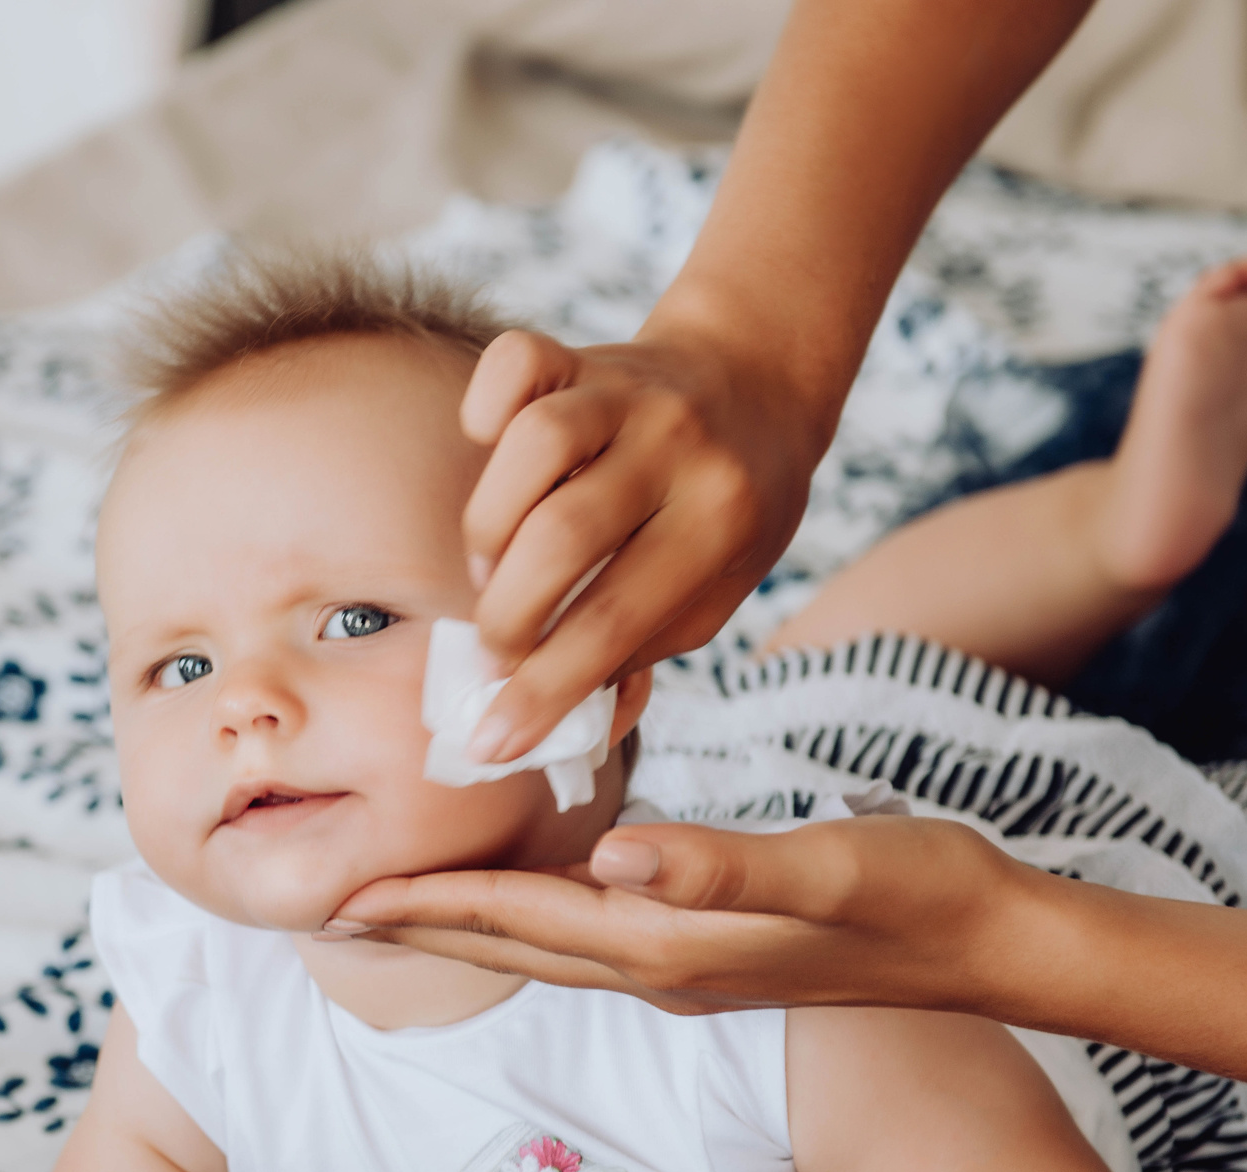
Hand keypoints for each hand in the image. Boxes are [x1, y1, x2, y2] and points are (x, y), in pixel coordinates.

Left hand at [326, 814, 1032, 1013]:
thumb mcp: (823, 868)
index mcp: (668, 944)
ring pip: (546, 947)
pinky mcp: (716, 954)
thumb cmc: (916, 892)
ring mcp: (689, 968)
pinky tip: (535, 897)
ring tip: (404, 907)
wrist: (993, 944)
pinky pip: (591, 939)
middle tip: (334, 907)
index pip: (519, 920)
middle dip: (422, 927)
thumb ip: (717, 863)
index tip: (344, 893)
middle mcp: (663, 967)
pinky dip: (536, 917)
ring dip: (470, 928)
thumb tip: (610, 852)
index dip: (429, 904)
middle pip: (511, 946)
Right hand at [456, 315, 829, 763]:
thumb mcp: (720, 588)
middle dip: (509, 618)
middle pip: (562, 536)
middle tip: (500, 650)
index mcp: (722, 521)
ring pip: (533, 444)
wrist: (762, 382)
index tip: (491, 742)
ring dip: (489, 529)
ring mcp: (627, 391)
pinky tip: (487, 447)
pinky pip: (515, 363)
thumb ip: (643, 648)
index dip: (543, 691)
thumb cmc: (730, 509)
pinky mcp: (582, 354)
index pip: (615, 621)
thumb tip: (559, 724)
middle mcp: (678, 448)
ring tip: (495, 571)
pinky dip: (485, 406)